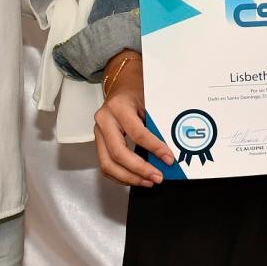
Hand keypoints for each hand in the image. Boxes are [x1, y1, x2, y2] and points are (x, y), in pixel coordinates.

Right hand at [92, 52, 173, 186]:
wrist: (122, 84)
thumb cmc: (137, 90)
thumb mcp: (150, 101)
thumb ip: (157, 124)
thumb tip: (169, 151)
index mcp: (119, 107)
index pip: (138, 134)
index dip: (154, 148)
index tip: (168, 159)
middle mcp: (104, 120)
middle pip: (118, 153)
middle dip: (139, 170)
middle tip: (157, 177)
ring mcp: (98, 132)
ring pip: (108, 164)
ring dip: (129, 177)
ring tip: (148, 182)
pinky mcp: (98, 141)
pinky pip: (106, 165)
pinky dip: (121, 175)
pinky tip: (136, 178)